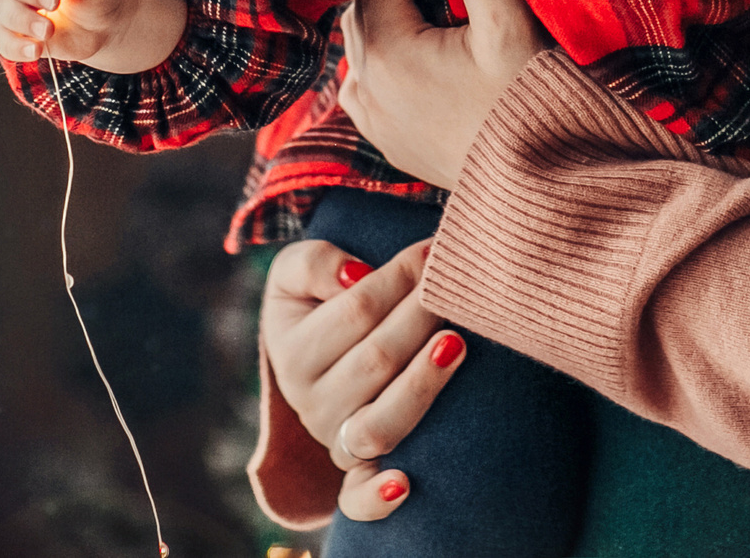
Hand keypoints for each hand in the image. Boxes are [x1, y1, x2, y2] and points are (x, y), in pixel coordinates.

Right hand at [261, 236, 466, 521]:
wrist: (314, 356)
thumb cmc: (316, 303)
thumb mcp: (296, 273)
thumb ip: (315, 263)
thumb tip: (355, 275)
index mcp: (293, 354)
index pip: (357, 311)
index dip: (400, 277)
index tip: (435, 251)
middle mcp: (312, 405)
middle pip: (377, 360)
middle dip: (421, 316)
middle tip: (456, 285)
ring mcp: (337, 442)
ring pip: (381, 423)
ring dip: (422, 385)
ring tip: (455, 343)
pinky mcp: (358, 472)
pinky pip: (359, 498)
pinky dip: (377, 497)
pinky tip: (404, 483)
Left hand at [339, 0, 552, 191]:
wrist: (541, 190)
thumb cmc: (531, 103)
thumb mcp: (506, 24)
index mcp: (385, 51)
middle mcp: (364, 86)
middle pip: (362, 8)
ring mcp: (372, 118)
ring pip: (359, 46)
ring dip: (384, 19)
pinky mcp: (386, 142)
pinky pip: (365, 84)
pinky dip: (381, 59)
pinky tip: (415, 49)